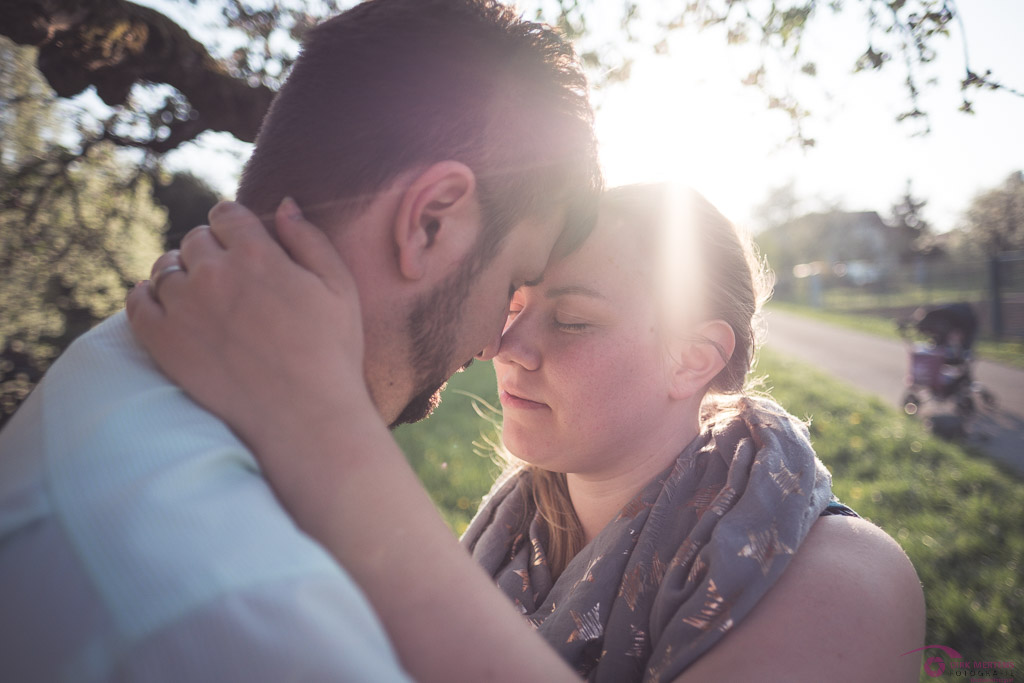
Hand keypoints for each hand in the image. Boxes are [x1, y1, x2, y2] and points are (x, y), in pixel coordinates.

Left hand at [126, 198, 370, 453]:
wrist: (306, 418)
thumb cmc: (331, 353)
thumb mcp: (339, 287)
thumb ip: (309, 239)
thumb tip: (284, 203)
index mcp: (258, 254)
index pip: (226, 214)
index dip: (234, 225)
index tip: (240, 244)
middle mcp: (215, 273)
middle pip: (195, 239)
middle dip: (210, 251)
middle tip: (228, 278)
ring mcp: (184, 307)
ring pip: (165, 268)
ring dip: (180, 273)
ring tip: (201, 297)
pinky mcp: (163, 342)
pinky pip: (137, 302)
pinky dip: (148, 297)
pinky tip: (168, 309)